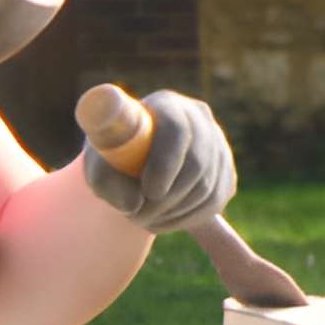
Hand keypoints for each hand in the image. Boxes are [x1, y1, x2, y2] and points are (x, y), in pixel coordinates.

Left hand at [82, 90, 237, 234]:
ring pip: (206, 188)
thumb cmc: (112, 157)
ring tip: (144, 218)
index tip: (148, 193)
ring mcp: (218, 144)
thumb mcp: (98, 163)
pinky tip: (163, 219)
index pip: (177, 129)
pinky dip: (186, 219)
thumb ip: (106, 180)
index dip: (165, 163)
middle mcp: (199, 118)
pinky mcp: (226, 171)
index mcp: (166, 105)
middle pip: (197, 163)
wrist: (133, 164)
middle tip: (138, 217)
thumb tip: (133, 204)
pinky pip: (214, 202)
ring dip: (173, 213)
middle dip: (166, 199)